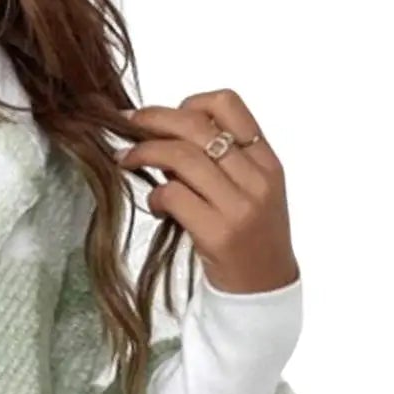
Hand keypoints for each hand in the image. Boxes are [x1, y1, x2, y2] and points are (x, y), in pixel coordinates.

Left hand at [117, 89, 298, 293]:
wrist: (265, 291)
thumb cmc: (250, 241)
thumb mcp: (250, 194)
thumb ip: (220, 166)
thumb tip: (166, 141)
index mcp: (267, 162)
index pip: (229, 105)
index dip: (189, 103)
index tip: (163, 117)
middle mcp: (257, 179)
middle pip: (197, 127)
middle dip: (153, 120)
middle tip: (126, 126)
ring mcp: (240, 206)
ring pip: (183, 158)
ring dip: (145, 154)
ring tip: (126, 161)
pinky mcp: (219, 234)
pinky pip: (174, 196)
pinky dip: (155, 196)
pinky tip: (155, 206)